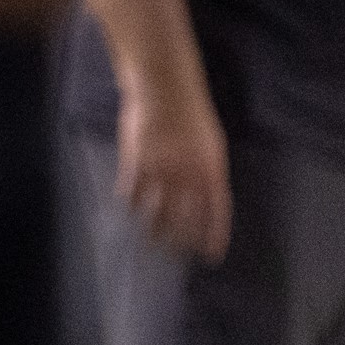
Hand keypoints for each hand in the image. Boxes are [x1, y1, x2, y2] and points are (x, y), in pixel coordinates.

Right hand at [119, 80, 231, 262]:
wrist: (165, 88)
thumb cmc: (191, 113)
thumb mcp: (211, 143)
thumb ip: (208, 172)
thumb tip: (206, 197)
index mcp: (211, 169)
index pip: (216, 211)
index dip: (214, 235)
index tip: (211, 255)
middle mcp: (187, 173)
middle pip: (185, 218)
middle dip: (181, 241)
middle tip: (176, 256)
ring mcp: (160, 169)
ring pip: (156, 210)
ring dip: (153, 230)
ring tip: (150, 242)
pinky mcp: (136, 162)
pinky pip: (131, 192)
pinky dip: (130, 204)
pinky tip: (128, 210)